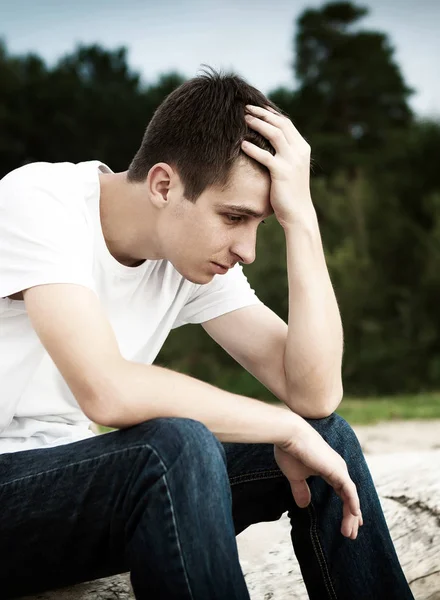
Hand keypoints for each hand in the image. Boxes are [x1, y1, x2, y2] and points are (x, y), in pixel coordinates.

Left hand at [242, 105, 313, 227]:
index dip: (271, 113)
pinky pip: (265, 156)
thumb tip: (268, 144)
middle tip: (245, 107)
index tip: (256, 106)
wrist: (298, 213)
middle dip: (262, 113)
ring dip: (258, 124)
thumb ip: (284, 154)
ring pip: (274, 134)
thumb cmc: (291, 193)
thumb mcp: (291, 169)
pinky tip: (242, 144)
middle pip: (280, 124)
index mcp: (302, 148)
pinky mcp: (282, 172)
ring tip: (243, 119)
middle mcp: (299, 151)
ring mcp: (291, 161)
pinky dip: (253, 148)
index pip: (286, 123)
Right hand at [274, 425, 362, 539]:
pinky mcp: (337, 470)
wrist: (288, 434)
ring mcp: (339, 469)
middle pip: (349, 497)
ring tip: (350, 533)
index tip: (349, 523)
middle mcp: (337, 468)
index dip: (347, 507)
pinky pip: (349, 490)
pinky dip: (353, 503)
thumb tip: (303, 505)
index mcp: (328, 469)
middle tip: (350, 534)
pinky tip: (354, 515)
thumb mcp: (295, 475)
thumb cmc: (289, 451)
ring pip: (351, 496)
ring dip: (352, 516)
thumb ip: (301, 489)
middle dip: (350, 516)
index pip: (343, 492)